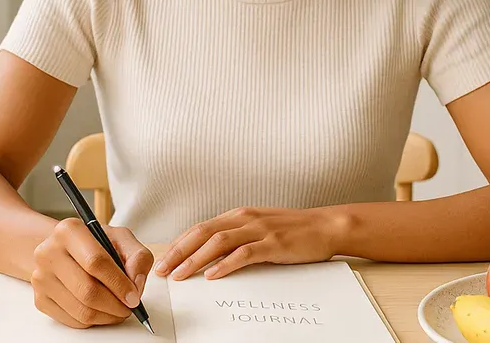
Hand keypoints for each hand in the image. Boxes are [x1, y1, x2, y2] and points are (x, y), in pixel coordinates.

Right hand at [31, 219, 153, 328]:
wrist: (63, 250)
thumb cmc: (94, 244)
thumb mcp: (121, 239)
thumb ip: (137, 256)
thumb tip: (136, 284)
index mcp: (69, 231)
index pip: (96, 262)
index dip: (119, 284)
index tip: (133, 296)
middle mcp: (49, 252)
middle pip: (88, 291)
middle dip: (115, 305)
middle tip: (129, 307)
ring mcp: (41, 277)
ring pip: (81, 310)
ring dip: (107, 316)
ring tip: (118, 309)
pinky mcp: (40, 299)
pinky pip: (72, 320)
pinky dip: (93, 321)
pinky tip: (101, 310)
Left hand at [153, 206, 344, 280]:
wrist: (326, 225)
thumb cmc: (293, 230)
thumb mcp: (260, 229)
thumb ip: (237, 237)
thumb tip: (210, 256)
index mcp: (239, 215)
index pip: (200, 228)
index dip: (179, 243)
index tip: (164, 259)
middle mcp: (245, 218)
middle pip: (203, 233)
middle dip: (179, 252)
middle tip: (163, 270)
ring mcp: (259, 229)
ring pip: (218, 242)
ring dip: (196, 259)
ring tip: (181, 275)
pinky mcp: (273, 243)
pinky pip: (244, 253)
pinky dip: (226, 264)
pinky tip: (213, 275)